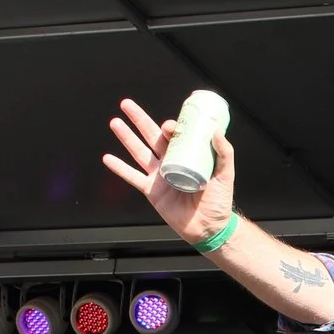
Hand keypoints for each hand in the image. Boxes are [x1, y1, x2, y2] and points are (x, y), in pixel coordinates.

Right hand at [102, 98, 234, 243]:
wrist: (209, 228)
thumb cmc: (219, 203)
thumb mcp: (225, 175)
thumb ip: (224, 154)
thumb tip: (217, 132)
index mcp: (187, 156)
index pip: (174, 136)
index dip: (168, 127)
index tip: (169, 125)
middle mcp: (170, 162)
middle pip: (151, 137)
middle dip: (139, 120)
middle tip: (127, 105)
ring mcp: (159, 176)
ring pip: (139, 152)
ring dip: (126, 137)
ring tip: (115, 122)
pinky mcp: (151, 191)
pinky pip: (133, 177)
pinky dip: (120, 168)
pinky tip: (108, 158)